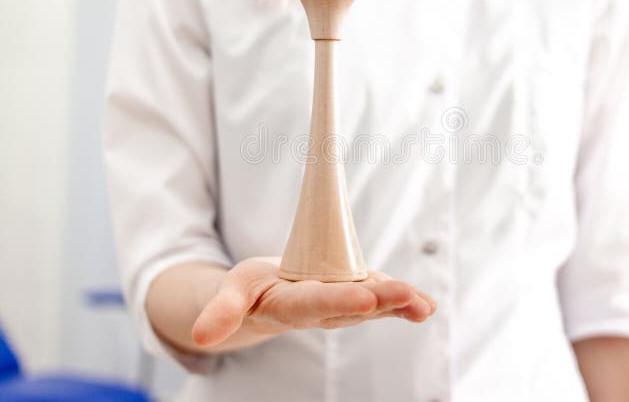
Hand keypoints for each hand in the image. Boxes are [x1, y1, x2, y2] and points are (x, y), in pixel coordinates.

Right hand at [191, 257, 436, 346]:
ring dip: (399, 303)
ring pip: (372, 304)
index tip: (365, 299)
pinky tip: (428, 305)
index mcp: (290, 306)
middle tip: (406, 297)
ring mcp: (342, 305)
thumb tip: (201, 338)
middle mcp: (321, 310)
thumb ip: (221, 312)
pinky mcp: (355, 297)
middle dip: (380, 302)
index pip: (316, 304)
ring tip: (423, 304)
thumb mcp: (230, 292)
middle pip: (353, 307)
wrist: (267, 296)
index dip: (340, 301)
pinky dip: (405, 303)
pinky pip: (381, 299)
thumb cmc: (250, 290)